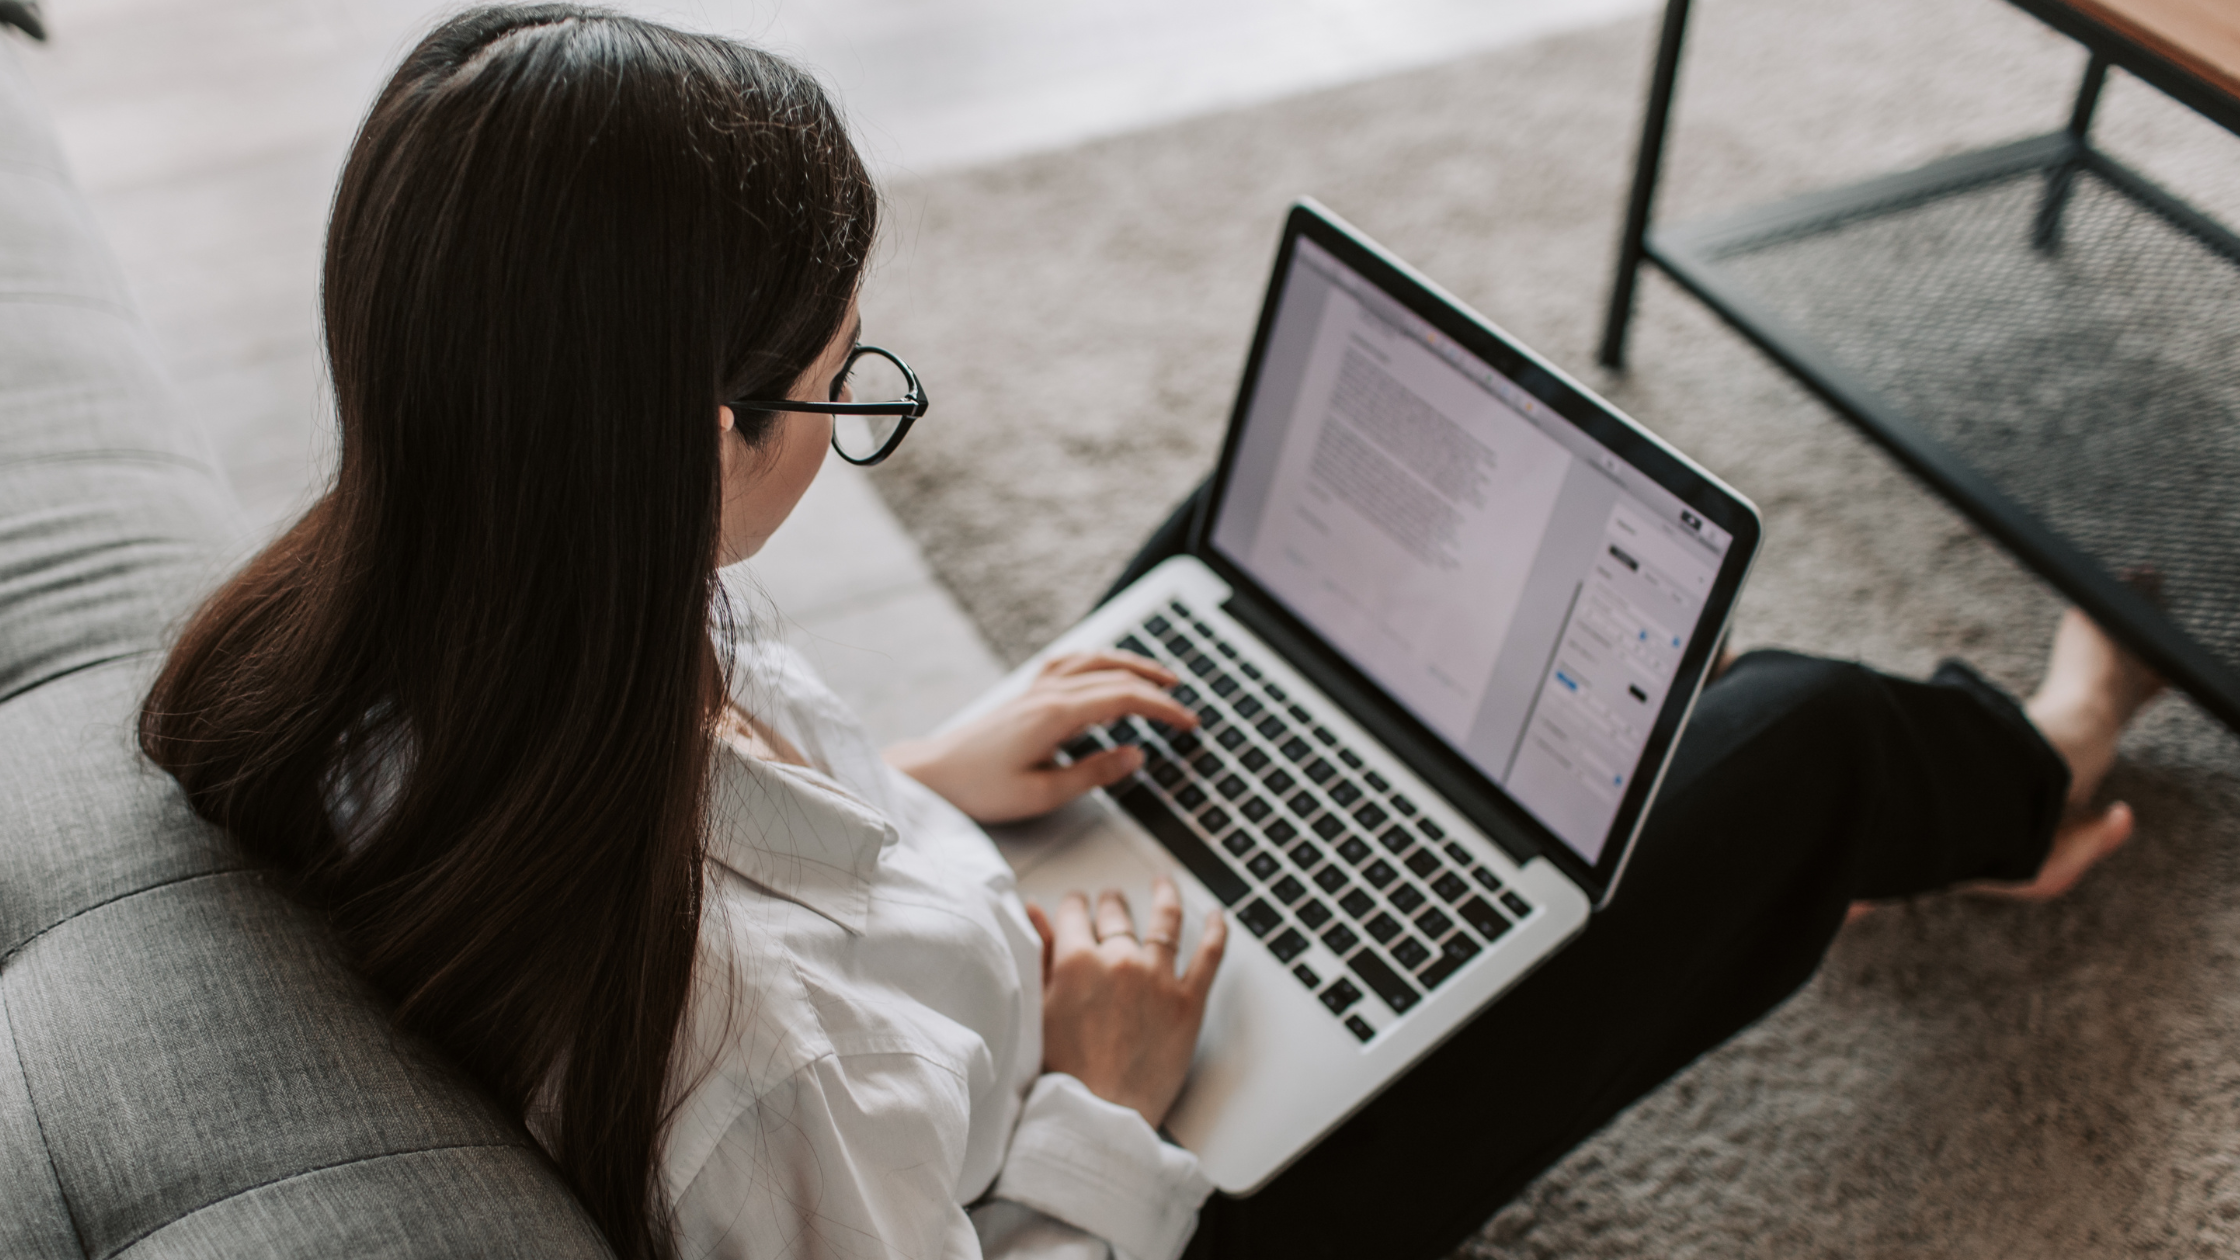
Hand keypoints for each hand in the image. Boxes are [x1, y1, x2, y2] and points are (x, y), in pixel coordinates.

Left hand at [884, 650, 1197, 823]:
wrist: (934, 774)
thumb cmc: (981, 788)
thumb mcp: (1043, 793)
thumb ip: (1094, 773)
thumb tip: (1136, 755)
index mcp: (1056, 714)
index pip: (1125, 698)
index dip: (1163, 709)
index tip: (1189, 723)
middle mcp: (1048, 692)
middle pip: (1116, 675)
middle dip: (1157, 687)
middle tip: (1186, 706)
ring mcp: (1036, 688)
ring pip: (1094, 661)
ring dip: (1132, 664)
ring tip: (1161, 677)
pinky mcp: (1027, 693)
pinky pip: (1071, 662)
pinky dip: (1099, 660)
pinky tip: (1107, 666)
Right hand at [1027, 877, 1226, 1126]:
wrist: (1099, 1116)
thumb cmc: (1063, 1072)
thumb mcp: (1039, 1008)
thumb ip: (1039, 956)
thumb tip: (1035, 912)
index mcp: (1076, 961)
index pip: (1074, 913)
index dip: (1074, 906)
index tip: (1076, 906)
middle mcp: (1120, 959)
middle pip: (1117, 914)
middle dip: (1111, 904)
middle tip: (1111, 902)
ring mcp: (1158, 978)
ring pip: (1165, 921)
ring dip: (1164, 897)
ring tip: (1164, 886)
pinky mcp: (1189, 1002)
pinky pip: (1209, 956)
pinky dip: (1217, 931)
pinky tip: (1218, 917)